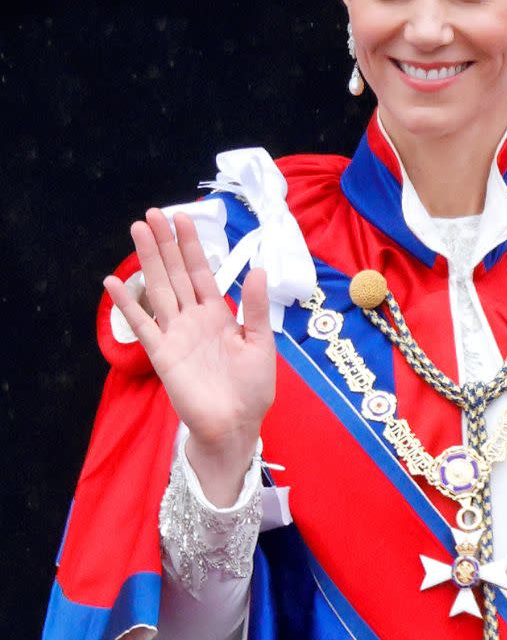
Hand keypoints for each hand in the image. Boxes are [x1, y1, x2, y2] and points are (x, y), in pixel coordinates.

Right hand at [104, 208, 274, 502]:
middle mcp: (192, 319)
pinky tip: (111, 282)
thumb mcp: (261, 343)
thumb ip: (256, 307)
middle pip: (175, 273)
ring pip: (158, 289)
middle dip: (164, 243)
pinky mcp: (162, 354)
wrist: (236, 425)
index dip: (191, 246)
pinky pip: (141, 324)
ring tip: (136, 230)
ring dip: (147, 261)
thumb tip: (257, 269)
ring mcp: (175, 334)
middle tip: (152, 213)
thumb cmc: (252, 389)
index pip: (200, 272)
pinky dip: (127, 304)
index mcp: (217, 315)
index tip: (182, 218)